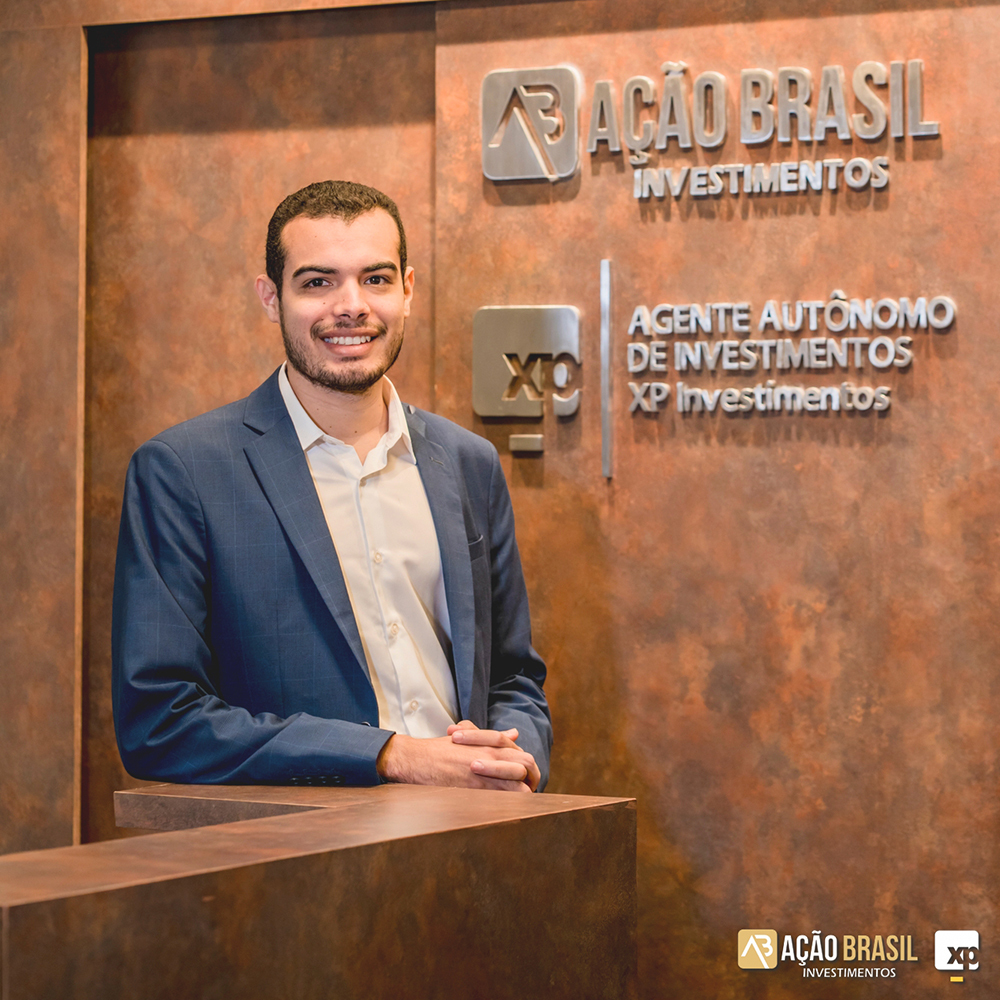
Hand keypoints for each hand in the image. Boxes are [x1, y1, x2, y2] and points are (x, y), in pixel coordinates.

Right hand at [377, 725, 536, 792]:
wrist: (418, 759)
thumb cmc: (442, 749)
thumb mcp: (470, 737)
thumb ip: (494, 737)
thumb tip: (514, 733)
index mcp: (492, 744)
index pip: (523, 755)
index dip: (528, 769)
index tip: (526, 780)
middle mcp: (492, 756)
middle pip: (527, 766)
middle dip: (533, 780)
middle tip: (529, 791)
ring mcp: (485, 772)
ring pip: (520, 786)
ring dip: (523, 795)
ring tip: (521, 805)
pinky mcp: (475, 788)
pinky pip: (502, 801)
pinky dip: (508, 808)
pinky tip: (507, 814)